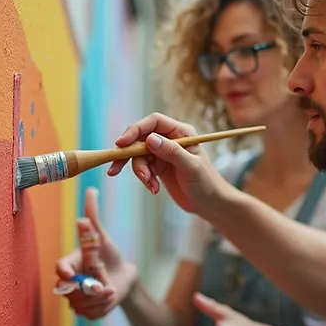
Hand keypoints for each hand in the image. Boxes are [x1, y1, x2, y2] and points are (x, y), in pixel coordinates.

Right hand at [55, 187, 138, 319]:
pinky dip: (104, 306)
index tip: (72, 274)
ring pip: (84, 303)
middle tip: (103, 283)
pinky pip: (93, 313)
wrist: (122, 276)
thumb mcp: (101, 236)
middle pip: (73, 289)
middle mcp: (67, 284)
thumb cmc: (108, 254)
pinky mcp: (86, 313)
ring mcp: (74, 300)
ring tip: (109, 287)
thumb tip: (91, 190)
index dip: (65, 272)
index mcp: (68, 264)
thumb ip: (93, 217)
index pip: (61, 268)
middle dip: (90, 286)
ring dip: (100, 296)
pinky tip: (109, 296)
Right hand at [106, 112, 233, 216]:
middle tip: (115, 168)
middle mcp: (170, 139)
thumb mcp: (190, 167)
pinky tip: (154, 189)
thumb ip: (171, 152)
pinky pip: (143, 168)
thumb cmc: (206, 183)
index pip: (153, 122)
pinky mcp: (158, 166)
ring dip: (140, 172)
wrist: (209, 203)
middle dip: (129, 155)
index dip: (135, 129)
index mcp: (181, 132)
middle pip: (140, 138)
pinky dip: (145, 179)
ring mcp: (162, 153)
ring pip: (139, 156)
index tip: (121, 143)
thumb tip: (150, 139)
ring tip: (150, 185)